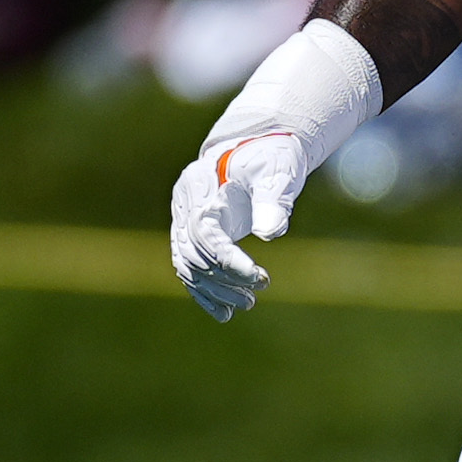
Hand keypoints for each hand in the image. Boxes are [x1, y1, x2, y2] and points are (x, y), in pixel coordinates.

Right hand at [169, 129, 309, 320]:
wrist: (257, 147)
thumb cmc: (270, 156)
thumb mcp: (278, 171)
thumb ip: (274, 199)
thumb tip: (272, 232)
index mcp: (200, 185)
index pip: (205, 232)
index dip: (229, 261)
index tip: (260, 278)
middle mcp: (184, 203)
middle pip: (193, 253)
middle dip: (225, 278)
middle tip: (257, 293)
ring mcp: (183, 218)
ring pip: (188, 265)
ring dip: (216, 290)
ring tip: (248, 304)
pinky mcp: (191, 232)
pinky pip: (189, 268)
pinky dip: (204, 292)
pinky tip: (223, 313)